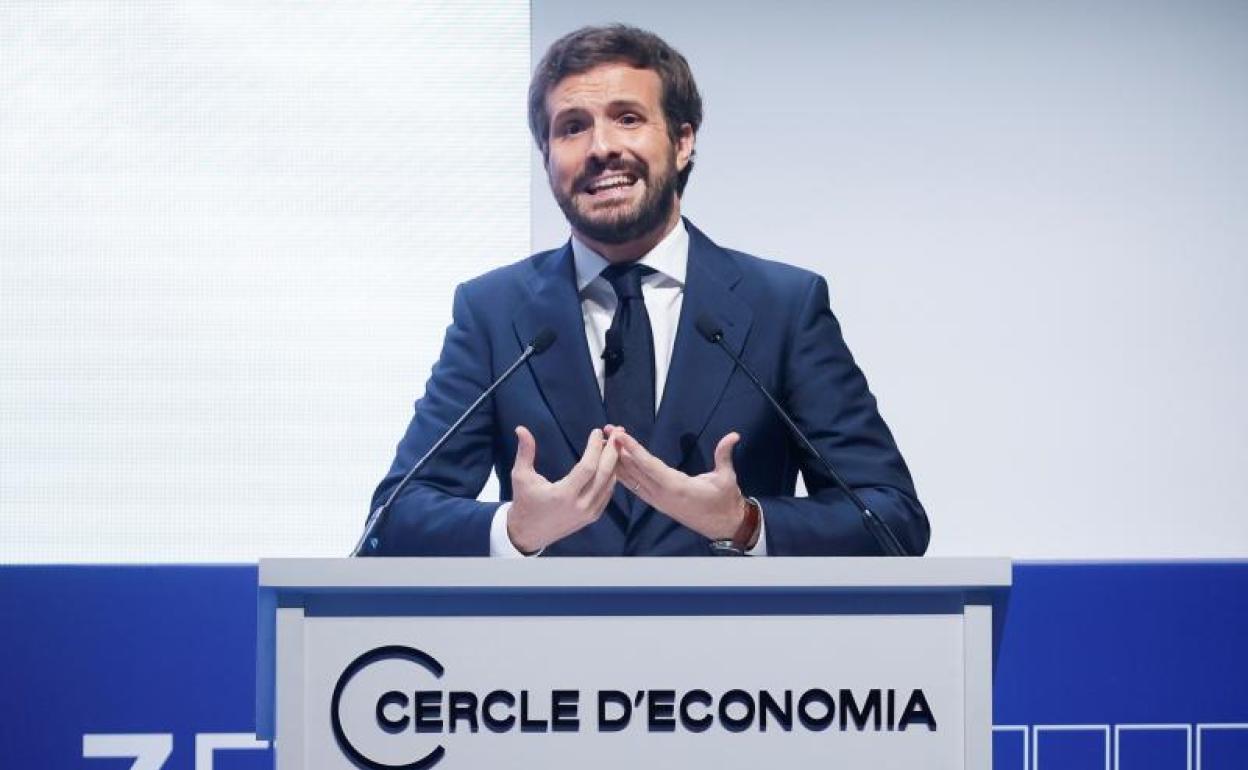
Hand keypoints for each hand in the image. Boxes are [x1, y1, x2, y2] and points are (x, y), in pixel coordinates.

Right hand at [506, 426, 618, 553]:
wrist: (528, 533)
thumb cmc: (524, 502)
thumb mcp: (521, 476)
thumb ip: (525, 452)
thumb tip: (521, 428)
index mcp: (563, 495)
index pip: (587, 467)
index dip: (594, 448)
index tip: (595, 431)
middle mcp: (580, 506)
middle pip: (604, 474)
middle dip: (613, 451)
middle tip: (617, 432)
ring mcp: (589, 513)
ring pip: (609, 483)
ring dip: (614, 462)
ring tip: (615, 443)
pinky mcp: (592, 517)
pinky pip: (607, 493)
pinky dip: (611, 476)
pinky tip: (611, 462)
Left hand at [609, 427, 749, 541]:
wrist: (724, 526)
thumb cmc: (725, 501)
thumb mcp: (727, 478)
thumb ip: (724, 455)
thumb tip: (734, 435)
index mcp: (676, 487)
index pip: (649, 466)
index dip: (634, 450)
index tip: (620, 436)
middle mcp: (662, 495)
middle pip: (635, 470)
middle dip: (620, 450)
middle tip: (609, 430)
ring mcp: (657, 501)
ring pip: (632, 479)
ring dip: (618, 460)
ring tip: (607, 442)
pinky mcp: (657, 503)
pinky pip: (636, 487)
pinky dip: (624, 474)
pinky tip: (614, 464)